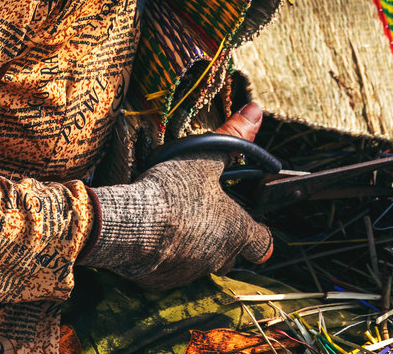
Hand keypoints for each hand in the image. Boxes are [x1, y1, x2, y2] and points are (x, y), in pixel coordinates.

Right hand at [79, 103, 273, 289]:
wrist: (129, 224)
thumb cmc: (173, 191)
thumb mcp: (204, 157)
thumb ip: (234, 136)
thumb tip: (256, 110)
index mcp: (236, 231)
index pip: (263, 244)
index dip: (259, 234)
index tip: (253, 225)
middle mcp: (218, 258)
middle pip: (230, 254)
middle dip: (222, 238)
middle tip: (204, 214)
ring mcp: (189, 273)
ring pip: (200, 262)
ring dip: (193, 246)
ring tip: (174, 220)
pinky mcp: (161, 282)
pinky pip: (170, 269)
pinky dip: (165, 255)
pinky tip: (152, 234)